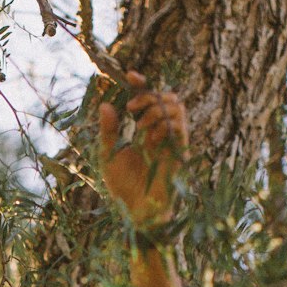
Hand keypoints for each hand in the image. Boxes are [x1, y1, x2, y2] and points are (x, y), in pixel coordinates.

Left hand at [99, 70, 187, 225]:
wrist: (134, 211)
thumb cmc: (121, 187)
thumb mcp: (108, 155)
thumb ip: (108, 131)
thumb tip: (106, 105)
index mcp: (143, 130)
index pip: (147, 99)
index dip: (141, 84)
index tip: (130, 75)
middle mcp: (159, 132)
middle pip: (164, 97)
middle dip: (148, 96)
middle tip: (132, 107)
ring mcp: (170, 141)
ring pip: (176, 107)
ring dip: (157, 109)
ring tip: (141, 126)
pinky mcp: (179, 152)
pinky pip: (180, 128)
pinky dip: (165, 126)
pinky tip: (150, 140)